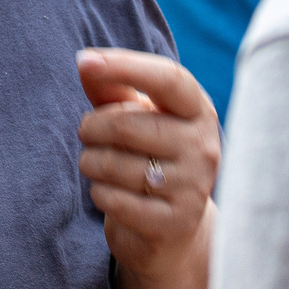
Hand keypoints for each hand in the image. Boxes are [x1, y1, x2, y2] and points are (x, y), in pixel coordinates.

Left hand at [77, 48, 217, 282]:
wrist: (171, 227)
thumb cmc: (148, 156)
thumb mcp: (137, 117)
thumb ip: (112, 89)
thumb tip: (84, 62)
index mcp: (198, 111)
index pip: (168, 79)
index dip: (125, 66)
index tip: (85, 61)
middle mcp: (203, 147)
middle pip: (127, 126)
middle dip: (91, 128)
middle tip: (86, 133)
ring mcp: (193, 187)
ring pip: (115, 165)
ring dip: (89, 162)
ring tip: (93, 163)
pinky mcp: (175, 223)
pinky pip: (115, 201)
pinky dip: (98, 193)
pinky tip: (106, 191)